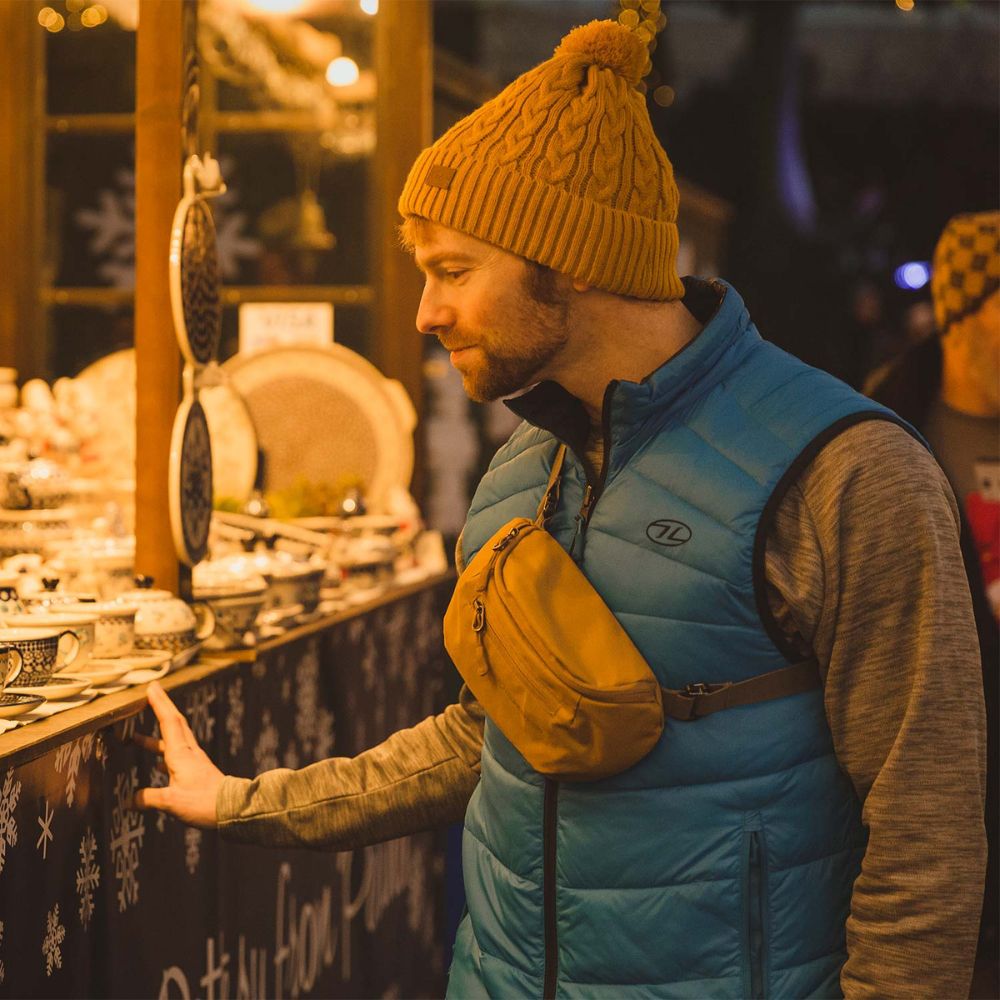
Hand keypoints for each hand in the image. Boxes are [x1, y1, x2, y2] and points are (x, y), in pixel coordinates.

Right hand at [133, 681, 223, 827]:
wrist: (232, 809)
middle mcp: (188, 752)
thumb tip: (129, 801)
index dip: (159, 704)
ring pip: (174, 740)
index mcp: (180, 754)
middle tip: (151, 693)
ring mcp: (194, 761)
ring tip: (135, 738)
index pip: (168, 721)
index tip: (152, 687)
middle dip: (162, 707)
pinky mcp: (197, 771)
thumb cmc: (203, 802)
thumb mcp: (171, 802)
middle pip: (174, 723)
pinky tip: (156, 765)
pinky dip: (164, 755)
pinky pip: (177, 757)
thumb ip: (148, 798)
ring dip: (156, 735)